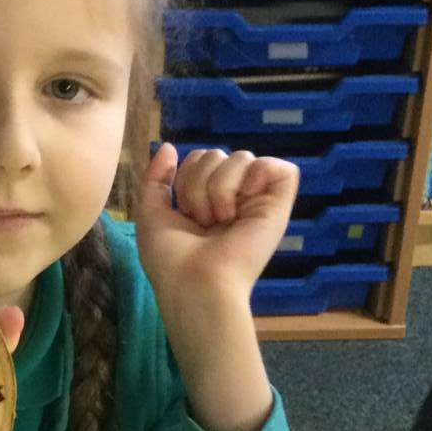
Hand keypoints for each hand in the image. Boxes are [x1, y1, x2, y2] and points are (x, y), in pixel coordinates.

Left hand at [135, 144, 298, 322]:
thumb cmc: (170, 259)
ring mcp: (258, 201)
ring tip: (220, 220)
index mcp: (210, 200)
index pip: (201, 158)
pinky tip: (243, 207)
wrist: (194, 283)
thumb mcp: (152, 212)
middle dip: (198, 183)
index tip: (183, 212)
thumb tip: (169, 146)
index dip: (185, 177)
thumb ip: (156, 178)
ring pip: (242, 156)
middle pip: (217, 153)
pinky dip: (254, 179)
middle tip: (201, 221)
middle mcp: (236, 198)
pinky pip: (275, 166)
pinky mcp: (280, 206)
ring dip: (220, 188)